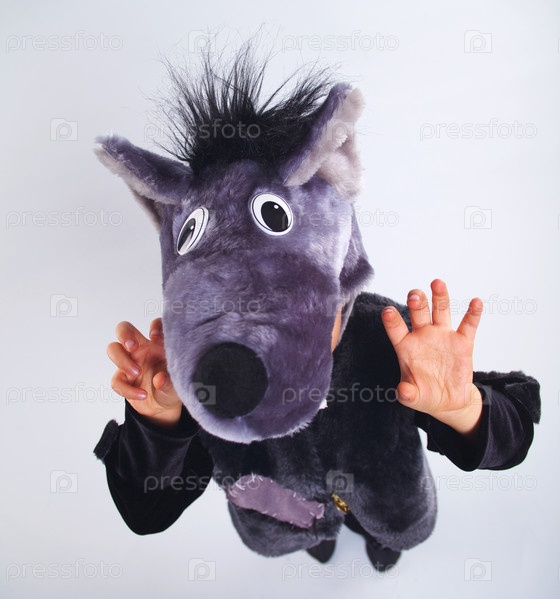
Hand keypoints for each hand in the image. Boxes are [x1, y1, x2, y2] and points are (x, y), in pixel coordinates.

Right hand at [107, 318, 182, 428]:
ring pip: (113, 349)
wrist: (164, 407)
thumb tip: (159, 380)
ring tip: (137, 372)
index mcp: (159, 344)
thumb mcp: (178, 384)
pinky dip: (128, 389)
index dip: (155, 326)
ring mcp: (130, 362)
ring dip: (122, 360)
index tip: (156, 337)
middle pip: (124, 328)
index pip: (156, 324)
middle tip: (133, 346)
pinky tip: (142, 395)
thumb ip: (170, 382)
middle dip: (124, 334)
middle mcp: (142, 348)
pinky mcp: (122, 379)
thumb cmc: (173, 386)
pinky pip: (116, 381)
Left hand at [381, 279, 483, 437]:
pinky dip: (473, 313)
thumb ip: (407, 394)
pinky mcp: (462, 342)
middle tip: (415, 295)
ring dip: (439, 297)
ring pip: (440, 311)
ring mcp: (442, 336)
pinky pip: (468, 325)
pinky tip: (476, 302)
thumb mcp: (413, 397)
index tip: (387, 311)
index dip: (392, 320)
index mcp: (406, 346)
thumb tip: (403, 392)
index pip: (396, 329)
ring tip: (437, 283)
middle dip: (417, 302)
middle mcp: (423, 336)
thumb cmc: (424, 394)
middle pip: (418, 313)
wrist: (448, 400)